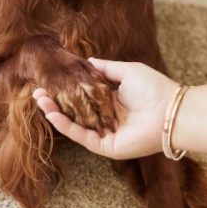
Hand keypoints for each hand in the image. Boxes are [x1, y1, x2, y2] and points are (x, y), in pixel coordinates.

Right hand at [34, 58, 179, 159]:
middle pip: (75, 111)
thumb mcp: (127, 71)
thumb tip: (88, 61)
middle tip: (37, 91)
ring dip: (55, 113)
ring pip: (75, 124)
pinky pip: (81, 135)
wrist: (169, 111)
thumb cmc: (154, 88)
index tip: (50, 79)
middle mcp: (107, 118)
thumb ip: (106, 68)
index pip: (84, 96)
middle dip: (55, 102)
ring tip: (39, 99)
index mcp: (113, 101)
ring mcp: (105, 133)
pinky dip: (66, 125)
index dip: (67, 89)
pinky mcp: (105, 146)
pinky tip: (51, 113)